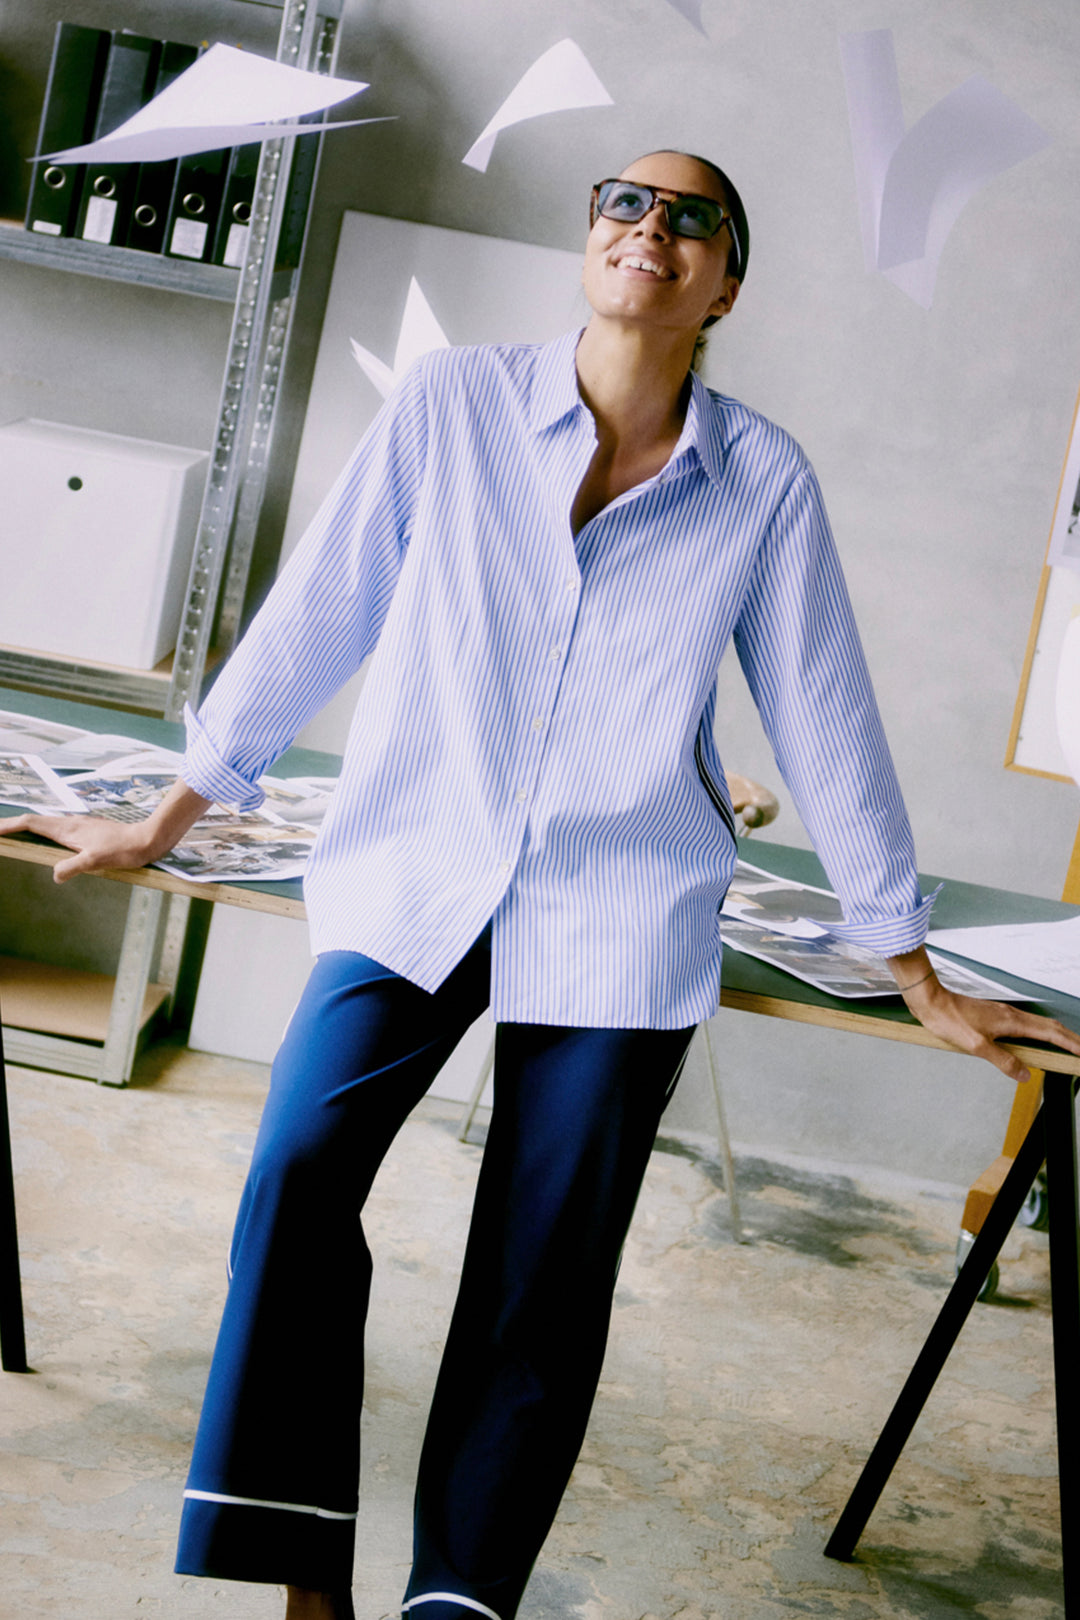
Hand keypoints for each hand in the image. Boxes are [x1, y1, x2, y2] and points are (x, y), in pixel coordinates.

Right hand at [2, 778, 212, 883]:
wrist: (147, 840)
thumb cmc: (124, 850)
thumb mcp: (96, 861)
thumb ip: (73, 866)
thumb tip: (54, 875)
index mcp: (67, 829)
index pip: (31, 823)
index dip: (9, 826)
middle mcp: (70, 825)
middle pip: (34, 822)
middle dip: (12, 826)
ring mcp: (79, 828)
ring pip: (46, 826)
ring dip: (27, 829)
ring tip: (13, 836)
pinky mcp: (87, 833)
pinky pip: (58, 832)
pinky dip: (44, 835)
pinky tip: (46, 844)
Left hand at [896, 964, 1079, 1082]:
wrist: (931, 1001)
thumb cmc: (949, 1019)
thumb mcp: (976, 1046)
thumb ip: (1003, 1061)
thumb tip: (1025, 1074)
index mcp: (1012, 1022)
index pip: (1051, 1033)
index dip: (1071, 1044)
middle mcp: (1012, 1015)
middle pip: (1050, 1027)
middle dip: (1070, 1039)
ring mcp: (1004, 1014)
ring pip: (1039, 1025)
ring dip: (1056, 1036)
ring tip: (1067, 1047)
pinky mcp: (995, 1016)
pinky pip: (1026, 1025)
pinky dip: (1039, 1033)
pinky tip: (1035, 1041)